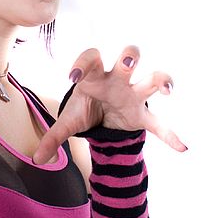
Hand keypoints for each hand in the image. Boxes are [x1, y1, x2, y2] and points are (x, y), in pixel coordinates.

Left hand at [32, 46, 186, 164]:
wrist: (102, 115)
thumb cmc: (85, 107)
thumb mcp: (68, 121)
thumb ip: (53, 137)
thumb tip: (37, 160)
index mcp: (95, 76)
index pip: (91, 57)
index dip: (83, 62)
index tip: (71, 76)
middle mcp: (117, 80)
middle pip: (128, 57)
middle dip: (130, 56)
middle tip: (127, 63)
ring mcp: (133, 95)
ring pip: (152, 78)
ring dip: (161, 80)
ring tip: (167, 90)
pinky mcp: (143, 115)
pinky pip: (158, 124)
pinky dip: (169, 135)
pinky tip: (181, 147)